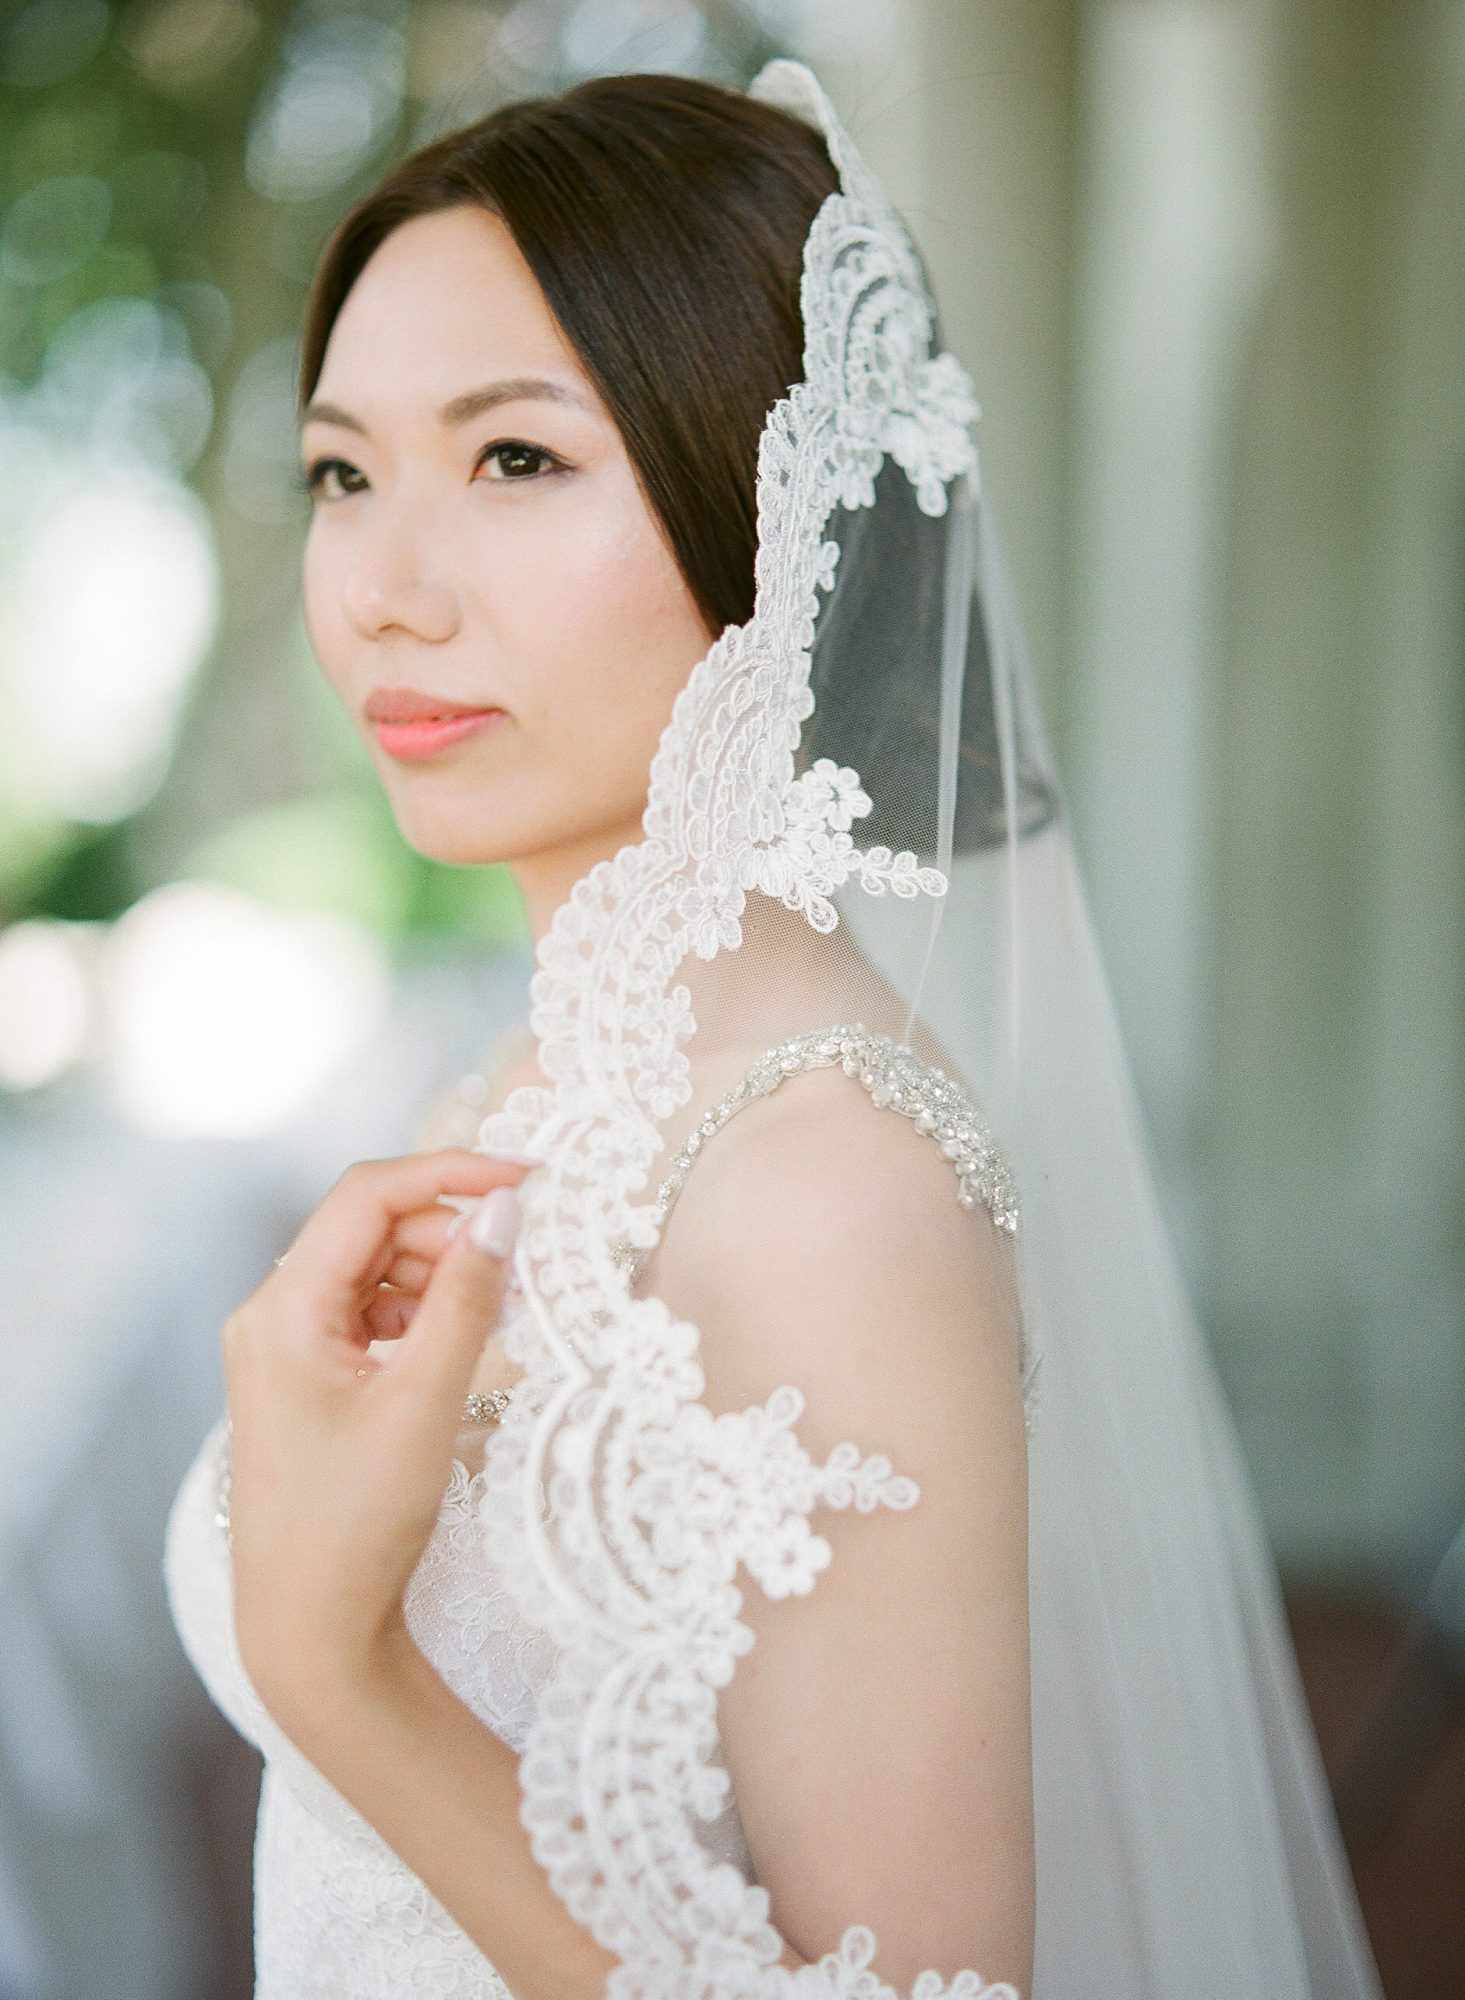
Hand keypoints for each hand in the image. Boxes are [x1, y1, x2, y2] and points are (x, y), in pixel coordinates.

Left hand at [221, 1148, 531, 1728]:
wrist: (311, 1632)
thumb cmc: (359, 1524)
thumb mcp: (425, 1401)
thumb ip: (468, 1297)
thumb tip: (505, 1209)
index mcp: (280, 1310)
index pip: (368, 1196)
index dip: (451, 1173)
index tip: (528, 1181)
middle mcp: (269, 1316)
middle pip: (371, 1229)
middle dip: (450, 1236)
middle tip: (522, 1271)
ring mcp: (282, 1349)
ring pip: (374, 1269)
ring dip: (439, 1276)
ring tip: (496, 1316)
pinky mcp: (304, 1380)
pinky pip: (368, 1313)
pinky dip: (420, 1314)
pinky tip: (459, 1344)